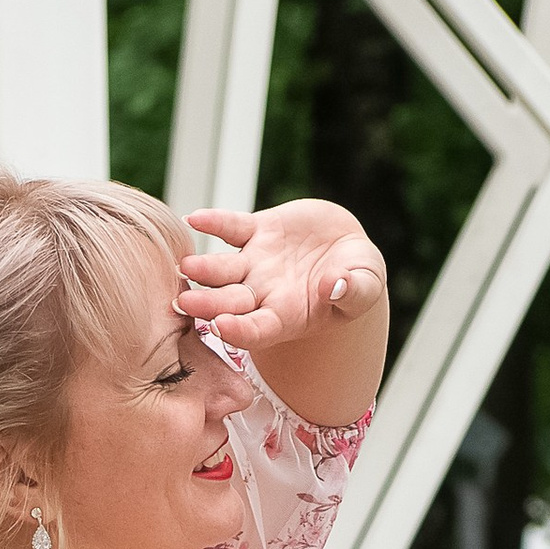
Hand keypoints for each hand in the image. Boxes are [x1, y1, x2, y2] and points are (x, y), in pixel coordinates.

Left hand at [178, 200, 385, 353]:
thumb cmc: (357, 279)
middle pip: (230, 302)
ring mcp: (257, 262)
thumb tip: (336, 286)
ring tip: (186, 265)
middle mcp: (264, 293)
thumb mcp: (364, 287)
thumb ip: (353, 292)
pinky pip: (231, 227)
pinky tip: (195, 217)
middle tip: (184, 302)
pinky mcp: (257, 231)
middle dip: (207, 303)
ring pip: (223, 268)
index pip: (258, 329)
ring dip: (203, 268)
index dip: (239, 331)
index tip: (222, 328)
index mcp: (287, 316)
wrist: (348, 249)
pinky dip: (214, 222)